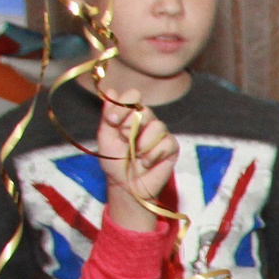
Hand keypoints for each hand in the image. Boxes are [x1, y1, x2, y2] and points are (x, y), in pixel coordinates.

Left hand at [95, 87, 177, 228]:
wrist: (127, 186)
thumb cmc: (114, 162)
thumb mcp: (106, 138)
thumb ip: (108, 116)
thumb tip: (111, 91)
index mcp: (130, 116)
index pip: (132, 96)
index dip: (123, 105)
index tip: (112, 120)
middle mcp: (147, 122)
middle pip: (146, 110)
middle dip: (132, 127)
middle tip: (126, 141)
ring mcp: (160, 134)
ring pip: (157, 126)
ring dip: (142, 144)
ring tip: (136, 156)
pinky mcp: (172, 147)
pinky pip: (166, 143)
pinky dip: (153, 155)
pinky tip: (147, 163)